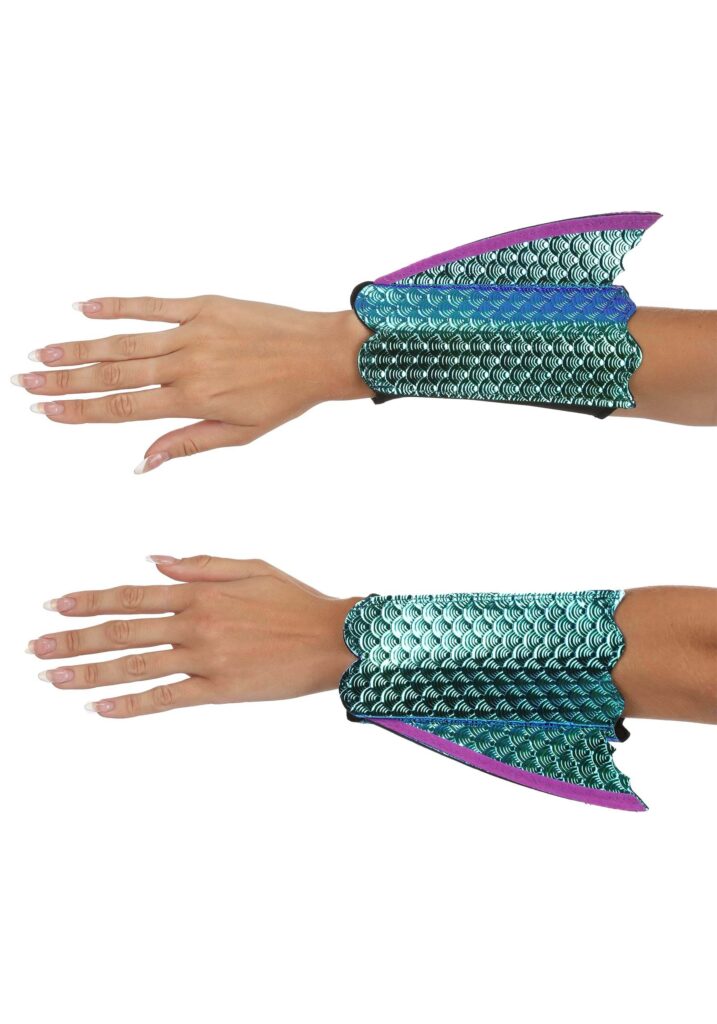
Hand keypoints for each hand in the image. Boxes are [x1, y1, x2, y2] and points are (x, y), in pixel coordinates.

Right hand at [13, 295, 373, 470]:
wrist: (320, 354)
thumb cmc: (284, 398)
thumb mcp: (239, 434)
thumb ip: (186, 443)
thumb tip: (141, 463)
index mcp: (193, 401)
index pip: (124, 407)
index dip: (81, 411)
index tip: (48, 413)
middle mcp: (186, 366)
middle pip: (112, 373)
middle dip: (64, 381)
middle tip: (26, 383)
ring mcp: (193, 333)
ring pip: (124, 340)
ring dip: (78, 347)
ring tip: (43, 353)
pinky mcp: (204, 306)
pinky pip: (152, 304)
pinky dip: (116, 305)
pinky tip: (84, 307)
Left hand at [27, 556, 360, 717]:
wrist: (333, 638)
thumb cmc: (296, 601)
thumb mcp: (251, 567)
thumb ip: (201, 565)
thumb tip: (155, 562)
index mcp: (201, 592)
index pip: (132, 595)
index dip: (89, 601)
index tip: (55, 606)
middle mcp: (196, 623)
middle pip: (122, 631)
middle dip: (73, 640)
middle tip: (36, 648)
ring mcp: (206, 657)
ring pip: (135, 665)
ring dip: (89, 673)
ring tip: (53, 677)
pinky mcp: (219, 689)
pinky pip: (167, 697)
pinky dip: (131, 704)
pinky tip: (101, 708)